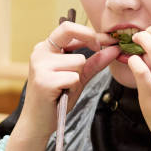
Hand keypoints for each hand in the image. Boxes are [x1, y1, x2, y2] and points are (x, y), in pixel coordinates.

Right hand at [17, 21, 117, 141]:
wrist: (37, 123)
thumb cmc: (56, 100)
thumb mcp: (77, 78)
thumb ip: (93, 63)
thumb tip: (113, 50)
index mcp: (45, 49)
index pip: (67, 27)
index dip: (89, 32)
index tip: (105, 41)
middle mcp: (39, 53)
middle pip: (74, 40)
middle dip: (86, 51)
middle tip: (90, 60)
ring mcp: (40, 66)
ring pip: (78, 61)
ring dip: (78, 78)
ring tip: (65, 89)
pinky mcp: (44, 81)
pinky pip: (74, 78)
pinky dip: (73, 88)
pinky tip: (61, 95)